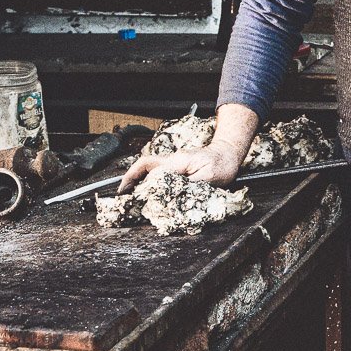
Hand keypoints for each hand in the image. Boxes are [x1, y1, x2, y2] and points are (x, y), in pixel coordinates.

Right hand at [119, 142, 242, 192]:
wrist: (229, 152)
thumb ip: (190, 186)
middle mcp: (173, 160)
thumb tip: (172, 195)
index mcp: (179, 163)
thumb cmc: (222, 165)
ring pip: (149, 167)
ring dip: (136, 178)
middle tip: (122, 195)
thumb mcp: (210, 178)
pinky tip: (144, 188)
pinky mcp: (177, 166)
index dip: (141, 185)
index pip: (154, 174)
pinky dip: (147, 178)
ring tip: (126, 192)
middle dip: (131, 179)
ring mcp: (174, 162)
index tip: (131, 197)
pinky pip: (157, 171)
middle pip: (145, 166)